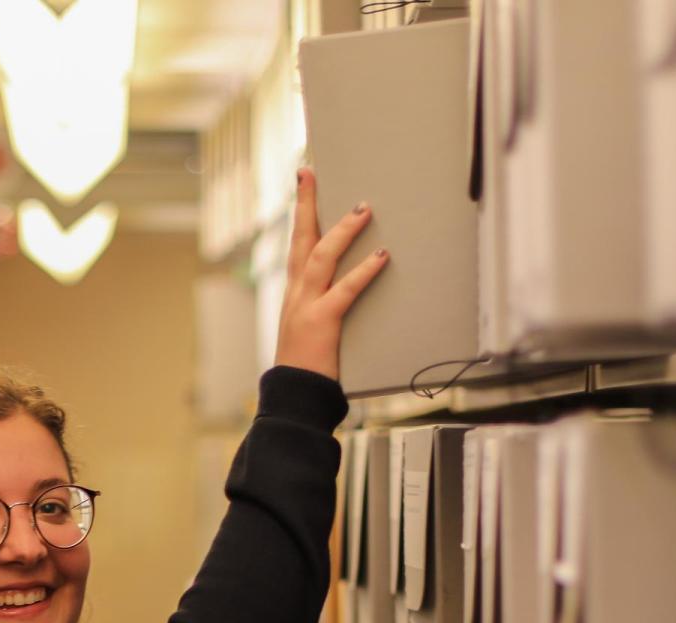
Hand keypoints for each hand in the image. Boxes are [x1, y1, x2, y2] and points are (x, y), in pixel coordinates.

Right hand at [273, 168, 389, 379]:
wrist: (294, 397)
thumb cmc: (306, 369)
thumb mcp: (311, 331)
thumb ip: (325, 308)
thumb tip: (353, 288)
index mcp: (293, 295)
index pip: (295, 245)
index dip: (300, 214)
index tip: (304, 184)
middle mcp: (295, 294)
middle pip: (300, 239)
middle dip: (306, 204)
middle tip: (310, 173)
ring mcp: (305, 307)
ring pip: (321, 256)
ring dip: (343, 231)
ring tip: (362, 209)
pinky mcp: (321, 322)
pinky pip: (345, 290)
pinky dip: (365, 271)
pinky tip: (383, 256)